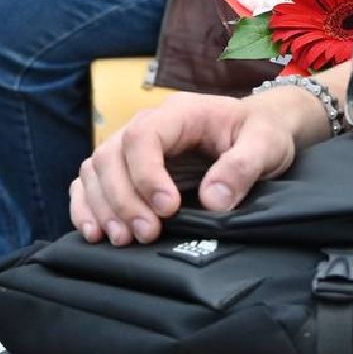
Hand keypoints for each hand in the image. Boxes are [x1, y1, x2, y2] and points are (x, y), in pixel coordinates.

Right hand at [71, 89, 317, 244]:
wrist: (260, 129)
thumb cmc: (262, 132)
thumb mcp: (266, 144)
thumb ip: (242, 167)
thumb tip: (212, 199)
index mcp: (179, 113)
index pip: (143, 136)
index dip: (146, 174)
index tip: (168, 209)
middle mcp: (148, 126)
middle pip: (111, 155)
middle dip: (123, 199)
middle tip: (146, 234)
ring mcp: (134, 148)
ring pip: (96, 170)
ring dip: (103, 207)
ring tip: (122, 240)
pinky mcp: (129, 169)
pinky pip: (91, 182)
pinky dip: (87, 207)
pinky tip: (95, 234)